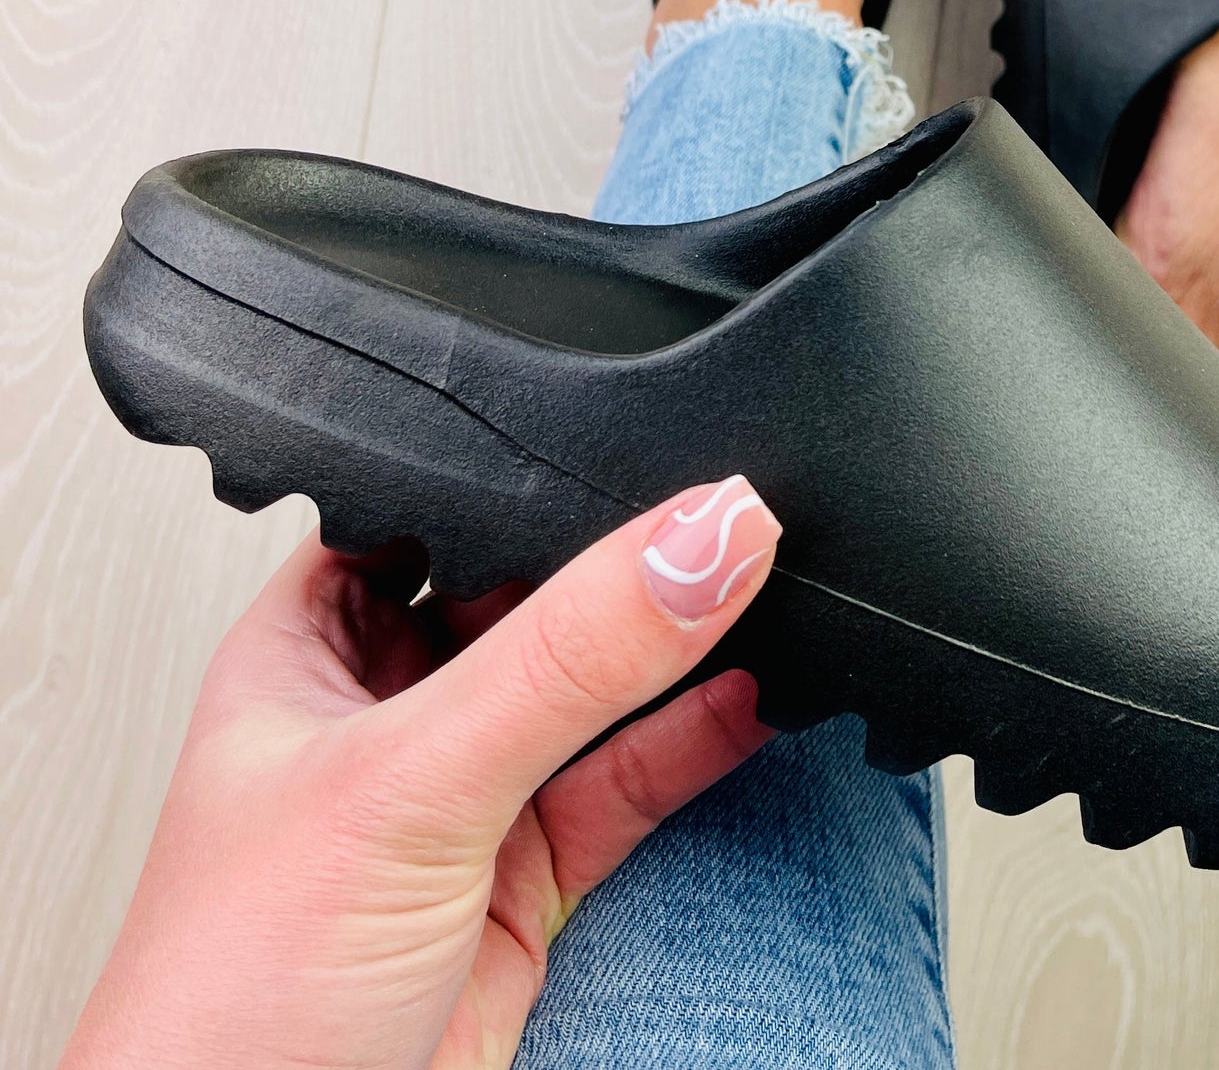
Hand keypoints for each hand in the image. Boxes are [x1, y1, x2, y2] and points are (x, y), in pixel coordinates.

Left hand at [61, 475, 782, 1069]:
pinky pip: (634, 778)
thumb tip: (703, 538)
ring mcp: (466, 793)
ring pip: (596, 689)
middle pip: (533, 593)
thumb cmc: (226, 1003)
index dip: (537, 473)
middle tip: (732, 513)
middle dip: (626, 560)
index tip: (652, 439)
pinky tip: (757, 694)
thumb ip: (568, 655)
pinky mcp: (531, 876)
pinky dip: (702, 737)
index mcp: (313, 644)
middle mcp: (391, 708)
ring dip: (681, 648)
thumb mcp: (412, 777)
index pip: (442, 511)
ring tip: (769, 588)